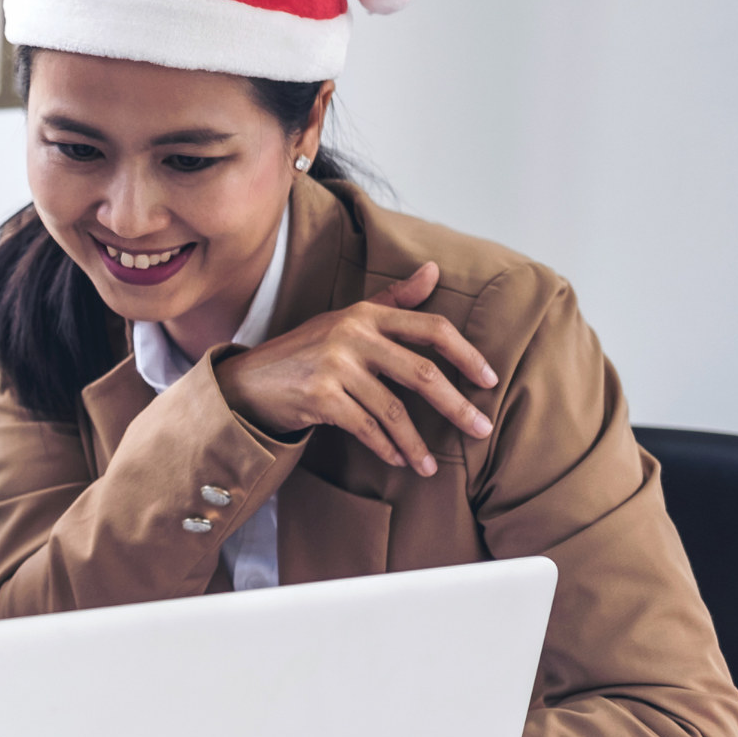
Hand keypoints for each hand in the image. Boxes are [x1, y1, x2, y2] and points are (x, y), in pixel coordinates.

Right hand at [215, 261, 498, 476]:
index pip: (430, 327)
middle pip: (421, 372)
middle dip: (456, 405)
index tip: (489, 379)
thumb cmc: (304, 351)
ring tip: (431, 465)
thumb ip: (392, 300)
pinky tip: (399, 460)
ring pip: (394, 410)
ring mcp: (334, 366)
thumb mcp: (346, 319)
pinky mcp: (320, 397)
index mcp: (365, 314)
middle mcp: (352, 335)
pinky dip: (386, 447)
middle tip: (481, 428)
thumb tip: (433, 271)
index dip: (466, 354)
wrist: (248, 381)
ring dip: (417, 443)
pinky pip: (366, 428)